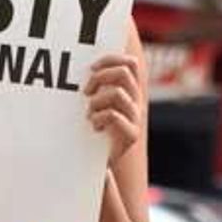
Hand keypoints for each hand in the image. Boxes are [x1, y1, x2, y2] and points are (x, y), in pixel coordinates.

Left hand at [84, 52, 142, 166]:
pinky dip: (98, 118)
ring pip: (116, 93)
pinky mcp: (132, 134)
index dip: (111, 59)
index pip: (130, 63)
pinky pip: (113, 115)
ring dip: (96, 101)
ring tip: (89, 115)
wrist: (100, 162)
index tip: (92, 68)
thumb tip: (86, 68)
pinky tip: (94, 127)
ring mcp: (135, 117)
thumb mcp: (95, 103)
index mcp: (130, 91)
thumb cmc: (94, 130)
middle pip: (123, 73)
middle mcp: (136, 102)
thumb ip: (96, 86)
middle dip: (99, 77)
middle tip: (86, 92)